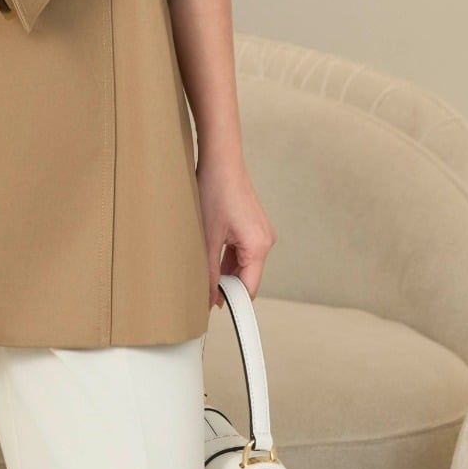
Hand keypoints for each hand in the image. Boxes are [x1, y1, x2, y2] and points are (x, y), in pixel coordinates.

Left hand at [197, 154, 275, 306]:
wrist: (221, 160)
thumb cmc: (215, 191)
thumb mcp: (208, 237)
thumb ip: (209, 271)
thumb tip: (209, 298)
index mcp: (259, 246)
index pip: (249, 288)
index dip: (232, 301)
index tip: (214, 309)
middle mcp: (265, 241)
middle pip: (247, 277)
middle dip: (226, 285)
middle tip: (202, 289)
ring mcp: (261, 233)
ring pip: (243, 264)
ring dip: (225, 270)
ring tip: (203, 267)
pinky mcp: (253, 226)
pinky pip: (242, 251)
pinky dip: (228, 257)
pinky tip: (211, 255)